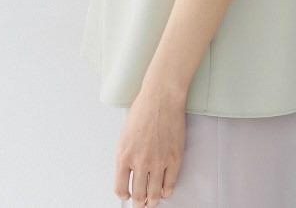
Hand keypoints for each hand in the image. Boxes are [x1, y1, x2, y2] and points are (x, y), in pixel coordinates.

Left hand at [114, 84, 185, 205]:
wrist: (162, 97)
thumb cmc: (144, 109)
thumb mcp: (125, 134)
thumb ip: (126, 154)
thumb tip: (128, 170)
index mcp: (124, 156)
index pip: (120, 188)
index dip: (124, 196)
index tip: (127, 196)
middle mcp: (140, 162)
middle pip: (138, 195)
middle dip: (139, 203)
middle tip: (140, 204)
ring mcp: (158, 162)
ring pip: (154, 194)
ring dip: (153, 201)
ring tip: (152, 201)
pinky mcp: (174, 159)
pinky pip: (170, 184)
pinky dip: (166, 191)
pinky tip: (164, 190)